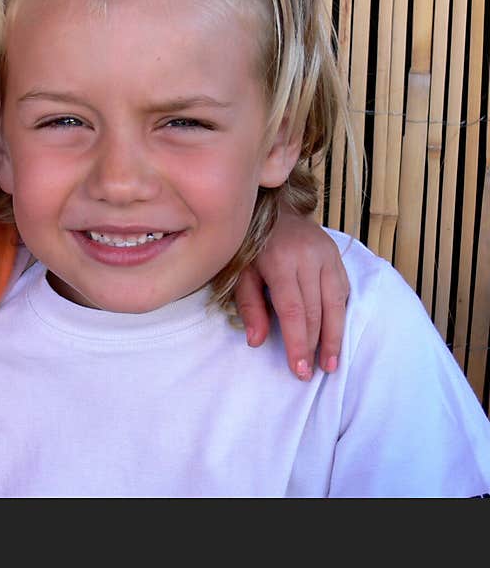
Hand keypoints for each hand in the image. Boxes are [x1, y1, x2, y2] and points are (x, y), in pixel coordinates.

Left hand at [232, 210, 348, 380]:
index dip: (298, 343)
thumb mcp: (239, 272)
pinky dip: (339, 313)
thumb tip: (256, 341)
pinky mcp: (336, 254)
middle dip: (315, 345)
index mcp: (280, 261)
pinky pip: (342, 289)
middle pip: (316, 310)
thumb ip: (249, 305)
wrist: (271, 207)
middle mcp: (308, 257)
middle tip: (312, 373)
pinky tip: (336, 333)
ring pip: (335, 302)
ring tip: (332, 363)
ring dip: (334, 336)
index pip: (293, 311)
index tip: (299, 369)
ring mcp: (326, 254)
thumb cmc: (249, 243)